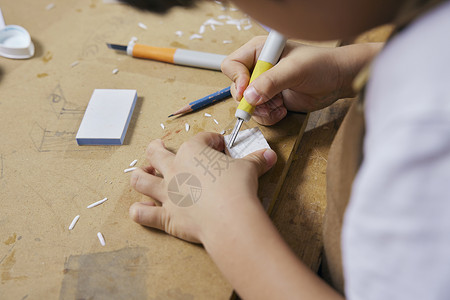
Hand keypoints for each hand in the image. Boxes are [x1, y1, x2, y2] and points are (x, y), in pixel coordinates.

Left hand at [128, 133, 276, 243]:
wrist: (230, 217)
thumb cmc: (238, 187)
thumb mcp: (249, 168)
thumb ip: (257, 160)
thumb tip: (269, 155)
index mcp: (193, 152)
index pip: (201, 139)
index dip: (212, 141)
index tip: (221, 147)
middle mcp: (174, 169)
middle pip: (157, 153)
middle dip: (157, 148)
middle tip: (159, 147)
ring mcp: (167, 192)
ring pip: (141, 180)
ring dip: (140, 176)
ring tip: (143, 173)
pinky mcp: (166, 216)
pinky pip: (142, 214)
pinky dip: (139, 211)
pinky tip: (140, 209)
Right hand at [222, 37, 381, 124]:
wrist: (339, 80)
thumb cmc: (321, 65)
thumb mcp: (294, 70)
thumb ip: (271, 82)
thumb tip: (248, 96)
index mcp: (260, 51)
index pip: (232, 65)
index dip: (236, 79)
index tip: (246, 92)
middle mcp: (259, 68)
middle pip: (237, 88)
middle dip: (250, 100)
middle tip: (266, 104)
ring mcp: (265, 86)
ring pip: (247, 104)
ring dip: (261, 110)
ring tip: (279, 106)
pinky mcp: (272, 100)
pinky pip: (259, 113)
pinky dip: (268, 116)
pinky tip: (283, 110)